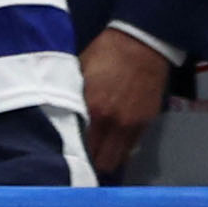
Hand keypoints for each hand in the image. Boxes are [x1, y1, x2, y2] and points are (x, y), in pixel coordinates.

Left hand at [79, 27, 169, 177]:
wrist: (141, 43)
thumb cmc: (106, 54)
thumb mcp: (80, 73)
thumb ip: (72, 100)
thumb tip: (61, 119)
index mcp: (92, 109)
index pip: (81, 148)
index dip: (73, 156)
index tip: (67, 156)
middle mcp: (112, 122)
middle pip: (100, 161)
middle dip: (90, 163)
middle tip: (82, 157)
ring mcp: (131, 124)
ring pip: (118, 160)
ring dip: (107, 158)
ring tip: (98, 152)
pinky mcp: (146, 122)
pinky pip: (131, 148)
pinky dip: (121, 148)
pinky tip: (113, 141)